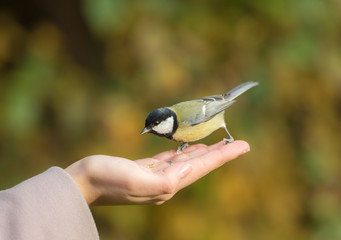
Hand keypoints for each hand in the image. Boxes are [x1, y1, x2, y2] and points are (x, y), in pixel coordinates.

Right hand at [65, 140, 249, 205]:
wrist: (83, 182)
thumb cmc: (106, 179)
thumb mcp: (135, 180)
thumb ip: (165, 179)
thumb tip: (189, 170)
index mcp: (167, 184)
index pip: (202, 167)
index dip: (223, 156)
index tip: (243, 145)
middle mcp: (166, 182)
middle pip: (199, 164)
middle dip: (219, 153)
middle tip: (239, 143)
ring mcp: (156, 175)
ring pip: (187, 161)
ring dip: (204, 152)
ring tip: (218, 144)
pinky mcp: (145, 169)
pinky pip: (172, 159)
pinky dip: (184, 152)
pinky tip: (190, 148)